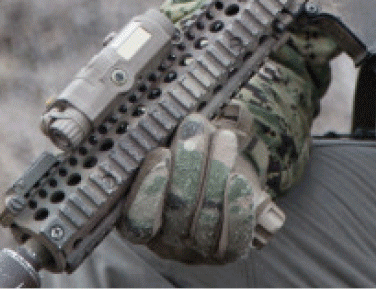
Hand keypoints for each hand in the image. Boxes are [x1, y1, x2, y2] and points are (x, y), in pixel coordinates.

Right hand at [118, 111, 284, 264]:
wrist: (219, 181)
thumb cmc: (184, 161)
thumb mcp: (165, 151)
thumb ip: (161, 143)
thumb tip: (168, 123)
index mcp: (136, 223)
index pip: (137, 219)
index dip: (150, 188)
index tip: (161, 153)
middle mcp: (164, 242)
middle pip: (177, 208)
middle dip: (189, 162)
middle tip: (195, 126)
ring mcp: (196, 249)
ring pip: (207, 216)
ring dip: (216, 169)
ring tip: (223, 136)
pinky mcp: (225, 251)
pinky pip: (234, 236)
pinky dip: (237, 205)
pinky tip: (239, 179)